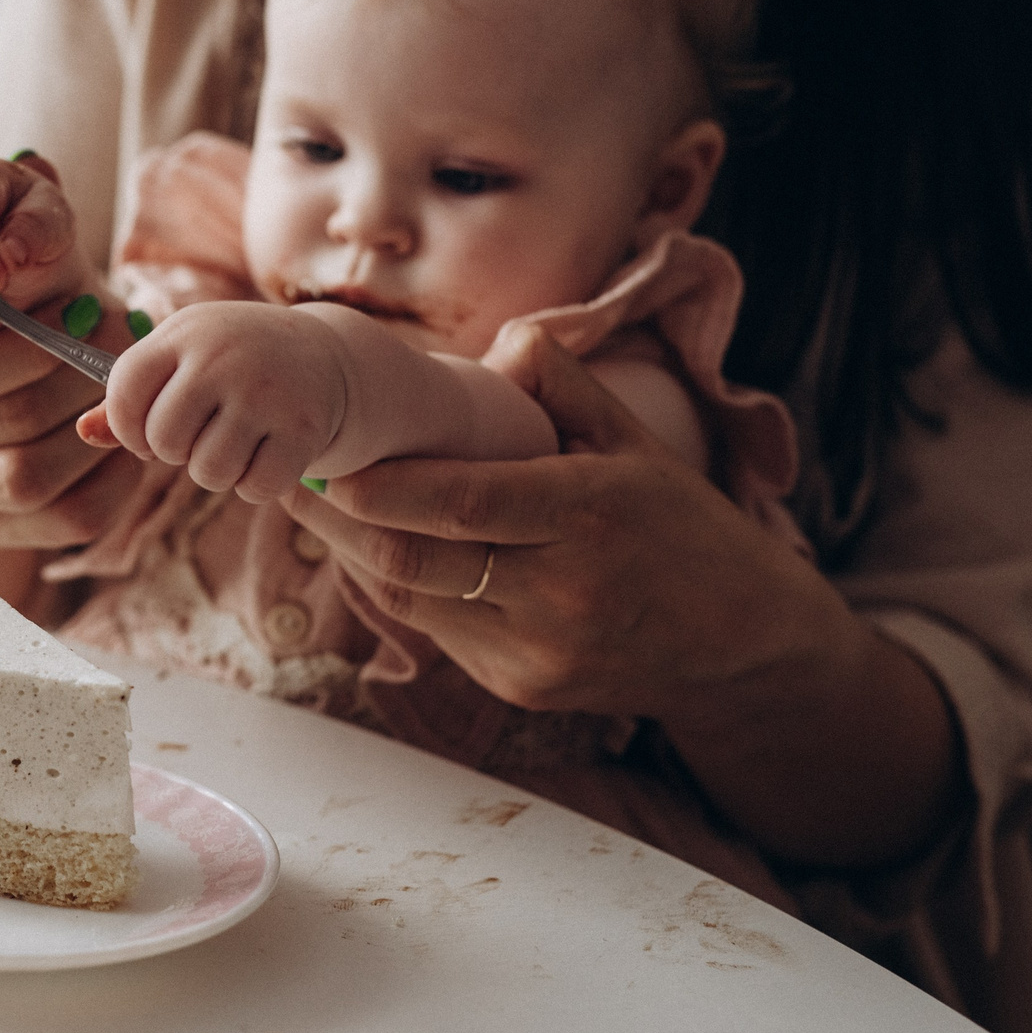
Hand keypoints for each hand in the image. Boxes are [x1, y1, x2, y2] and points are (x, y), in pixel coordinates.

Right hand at [0, 155, 145, 581]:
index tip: (11, 266)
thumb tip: (21, 215)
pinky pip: (63, 519)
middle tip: (102, 323)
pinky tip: (127, 437)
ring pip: (17, 471)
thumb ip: (3, 198)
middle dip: (50, 351)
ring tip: (114, 383)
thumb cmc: (9, 283)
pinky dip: (114, 479)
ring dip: (86, 422)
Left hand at [78, 302, 345, 503]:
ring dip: (216, 472)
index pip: (125, 393)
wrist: (322, 355)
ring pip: (209, 472)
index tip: (149, 429)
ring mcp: (266, 392)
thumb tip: (84, 432)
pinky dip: (256, 485)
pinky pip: (255, 488)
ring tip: (232, 443)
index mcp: (184, 333)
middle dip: (175, 453)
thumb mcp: (179, 361)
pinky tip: (265, 453)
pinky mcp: (303, 428)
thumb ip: (128, 399)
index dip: (128, 427)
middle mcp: (223, 356)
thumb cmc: (229, 364)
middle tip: (199, 436)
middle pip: (165, 441)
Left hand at [283, 326, 958, 866]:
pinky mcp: (522, 689)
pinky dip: (402, 589)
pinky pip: (439, 632)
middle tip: (288, 476)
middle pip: (414, 562)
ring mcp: (538, 651)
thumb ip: (564, 386)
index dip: (381, 488)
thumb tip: (497, 343)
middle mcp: (561, 591)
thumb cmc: (683, 527)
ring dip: (358, 554)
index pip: (461, 503)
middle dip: (338, 521)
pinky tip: (379, 550)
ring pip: (414, 602)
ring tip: (317, 506)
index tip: (326, 459)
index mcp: (590, 516)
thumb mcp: (637, 442)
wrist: (743, 646)